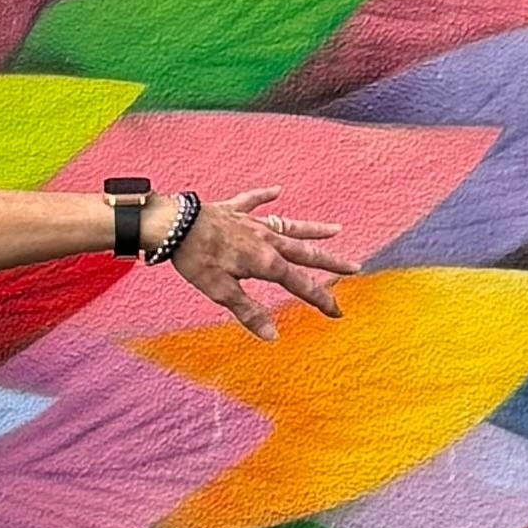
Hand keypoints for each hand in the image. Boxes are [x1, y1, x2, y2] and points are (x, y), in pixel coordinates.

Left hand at [165, 184, 353, 338]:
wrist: (172, 225)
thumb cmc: (195, 259)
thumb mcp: (221, 292)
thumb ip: (249, 312)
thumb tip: (273, 337)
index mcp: (265, 262)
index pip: (301, 284)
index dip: (321, 299)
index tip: (339, 311)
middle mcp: (265, 240)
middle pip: (305, 252)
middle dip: (331, 262)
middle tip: (356, 266)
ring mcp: (251, 223)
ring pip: (289, 226)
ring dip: (313, 229)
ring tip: (336, 229)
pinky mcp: (233, 210)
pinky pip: (253, 201)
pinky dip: (265, 196)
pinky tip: (278, 190)